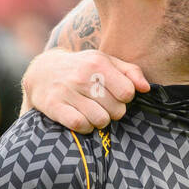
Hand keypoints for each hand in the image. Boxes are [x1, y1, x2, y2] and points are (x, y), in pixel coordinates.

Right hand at [22, 49, 148, 132]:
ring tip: (93, 112)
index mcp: (98, 63)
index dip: (125, 98)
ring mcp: (66, 91)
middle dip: (114, 111)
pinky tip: (82, 118)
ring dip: (100, 121)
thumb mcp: (106, 62)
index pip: (128, 92)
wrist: (42, 71)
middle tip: (103, 105)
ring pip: (100, 120)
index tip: (116, 95)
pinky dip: (85, 127)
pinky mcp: (54, 106)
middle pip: (116, 110)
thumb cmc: (83, 68)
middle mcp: (82, 76)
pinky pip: (80, 125)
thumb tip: (146, 88)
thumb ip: (131, 72)